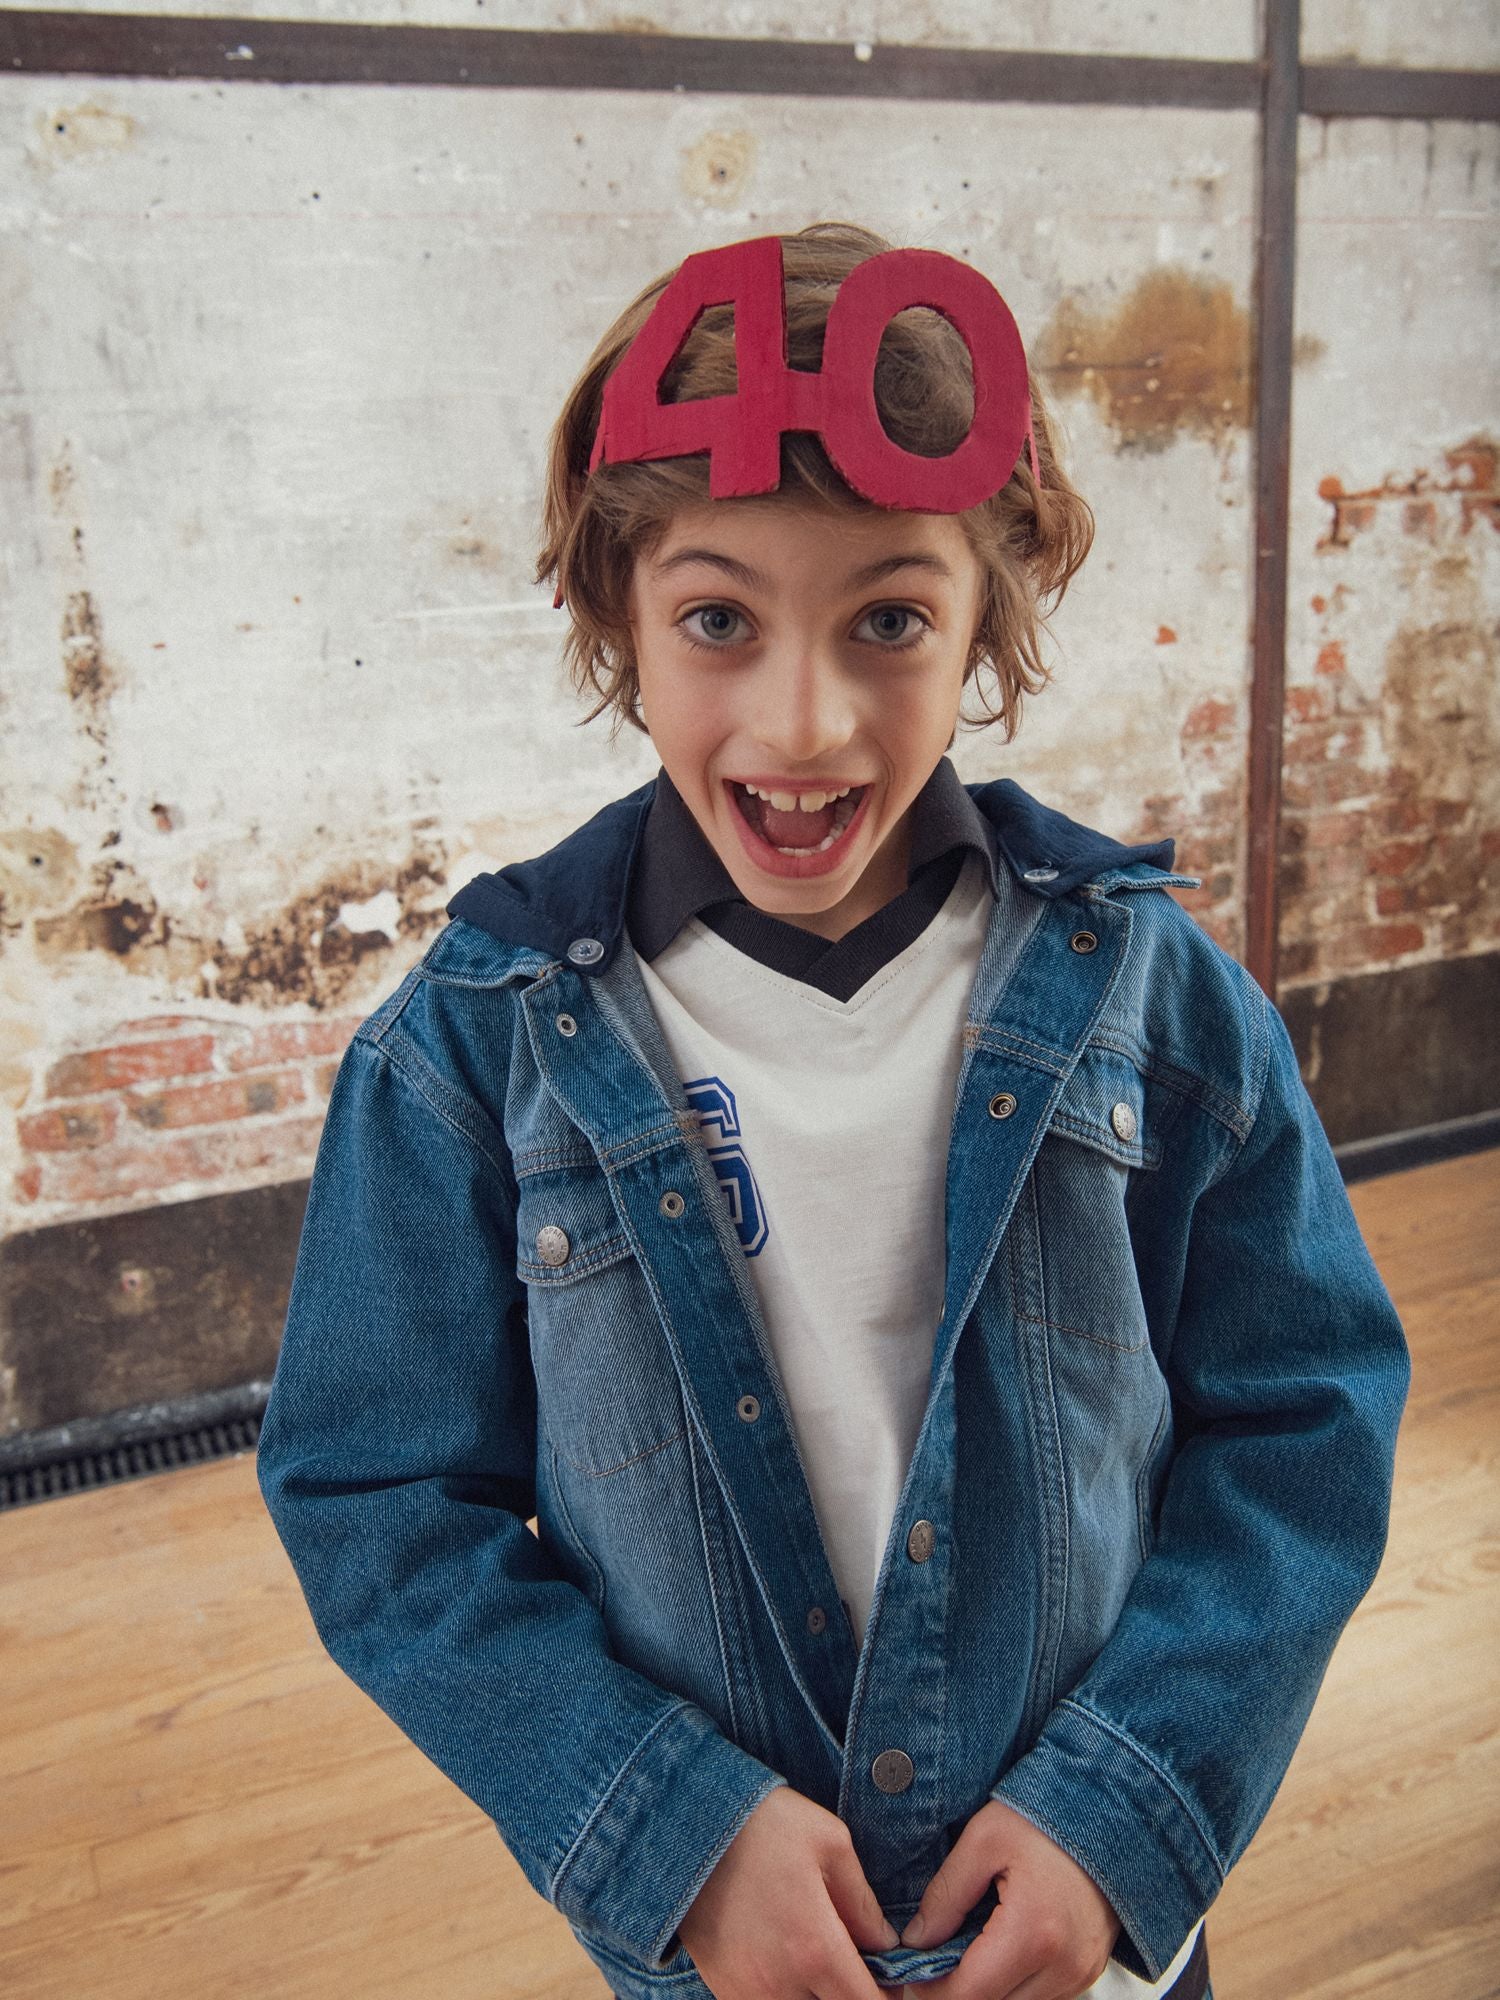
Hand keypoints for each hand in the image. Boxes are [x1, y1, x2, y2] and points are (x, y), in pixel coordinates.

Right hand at [677, 1783, 898, 1998]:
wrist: (687, 1824)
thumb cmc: (764, 1824)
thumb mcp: (830, 1842)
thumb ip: (864, 1901)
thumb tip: (885, 1943)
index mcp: (816, 1950)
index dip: (887, 1995)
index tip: (887, 1975)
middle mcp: (781, 1985)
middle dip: (850, 1995)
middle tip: (853, 1965)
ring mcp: (748, 1993)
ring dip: (816, 1996)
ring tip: (816, 1959)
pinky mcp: (723, 1990)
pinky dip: (785, 1994)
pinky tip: (786, 1961)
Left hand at [899, 1800, 1120, 1999]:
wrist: (1112, 1811)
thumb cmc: (1048, 1815)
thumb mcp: (984, 1839)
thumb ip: (945, 1895)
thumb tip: (917, 1940)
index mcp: (1033, 1934)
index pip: (968, 1995)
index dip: (931, 1989)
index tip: (912, 1966)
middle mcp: (1063, 1966)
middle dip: (958, 1990)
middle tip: (936, 1954)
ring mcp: (1081, 1974)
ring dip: (988, 1988)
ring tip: (971, 1944)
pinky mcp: (1089, 1971)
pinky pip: (1041, 1996)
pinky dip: (1014, 1982)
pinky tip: (1002, 1945)